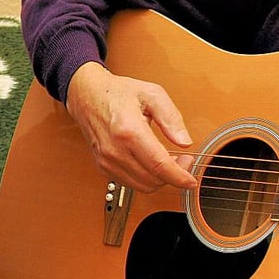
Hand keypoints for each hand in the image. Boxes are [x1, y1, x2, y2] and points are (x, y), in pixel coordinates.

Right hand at [65, 61, 197, 192]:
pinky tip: (152, 163)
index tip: (191, 180)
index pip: (158, 164)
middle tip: (183, 159)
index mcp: (128, 130)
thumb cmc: (117, 93)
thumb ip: (171, 117)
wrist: (87, 96)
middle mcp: (115, 149)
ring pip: (143, 185)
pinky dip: (146, 179)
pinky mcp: (104, 166)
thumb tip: (184, 141)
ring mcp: (107, 160)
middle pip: (153, 179)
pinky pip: (131, 183)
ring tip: (168, 161)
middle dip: (173, 175)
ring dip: (160, 179)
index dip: (179, 177)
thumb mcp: (151, 94)